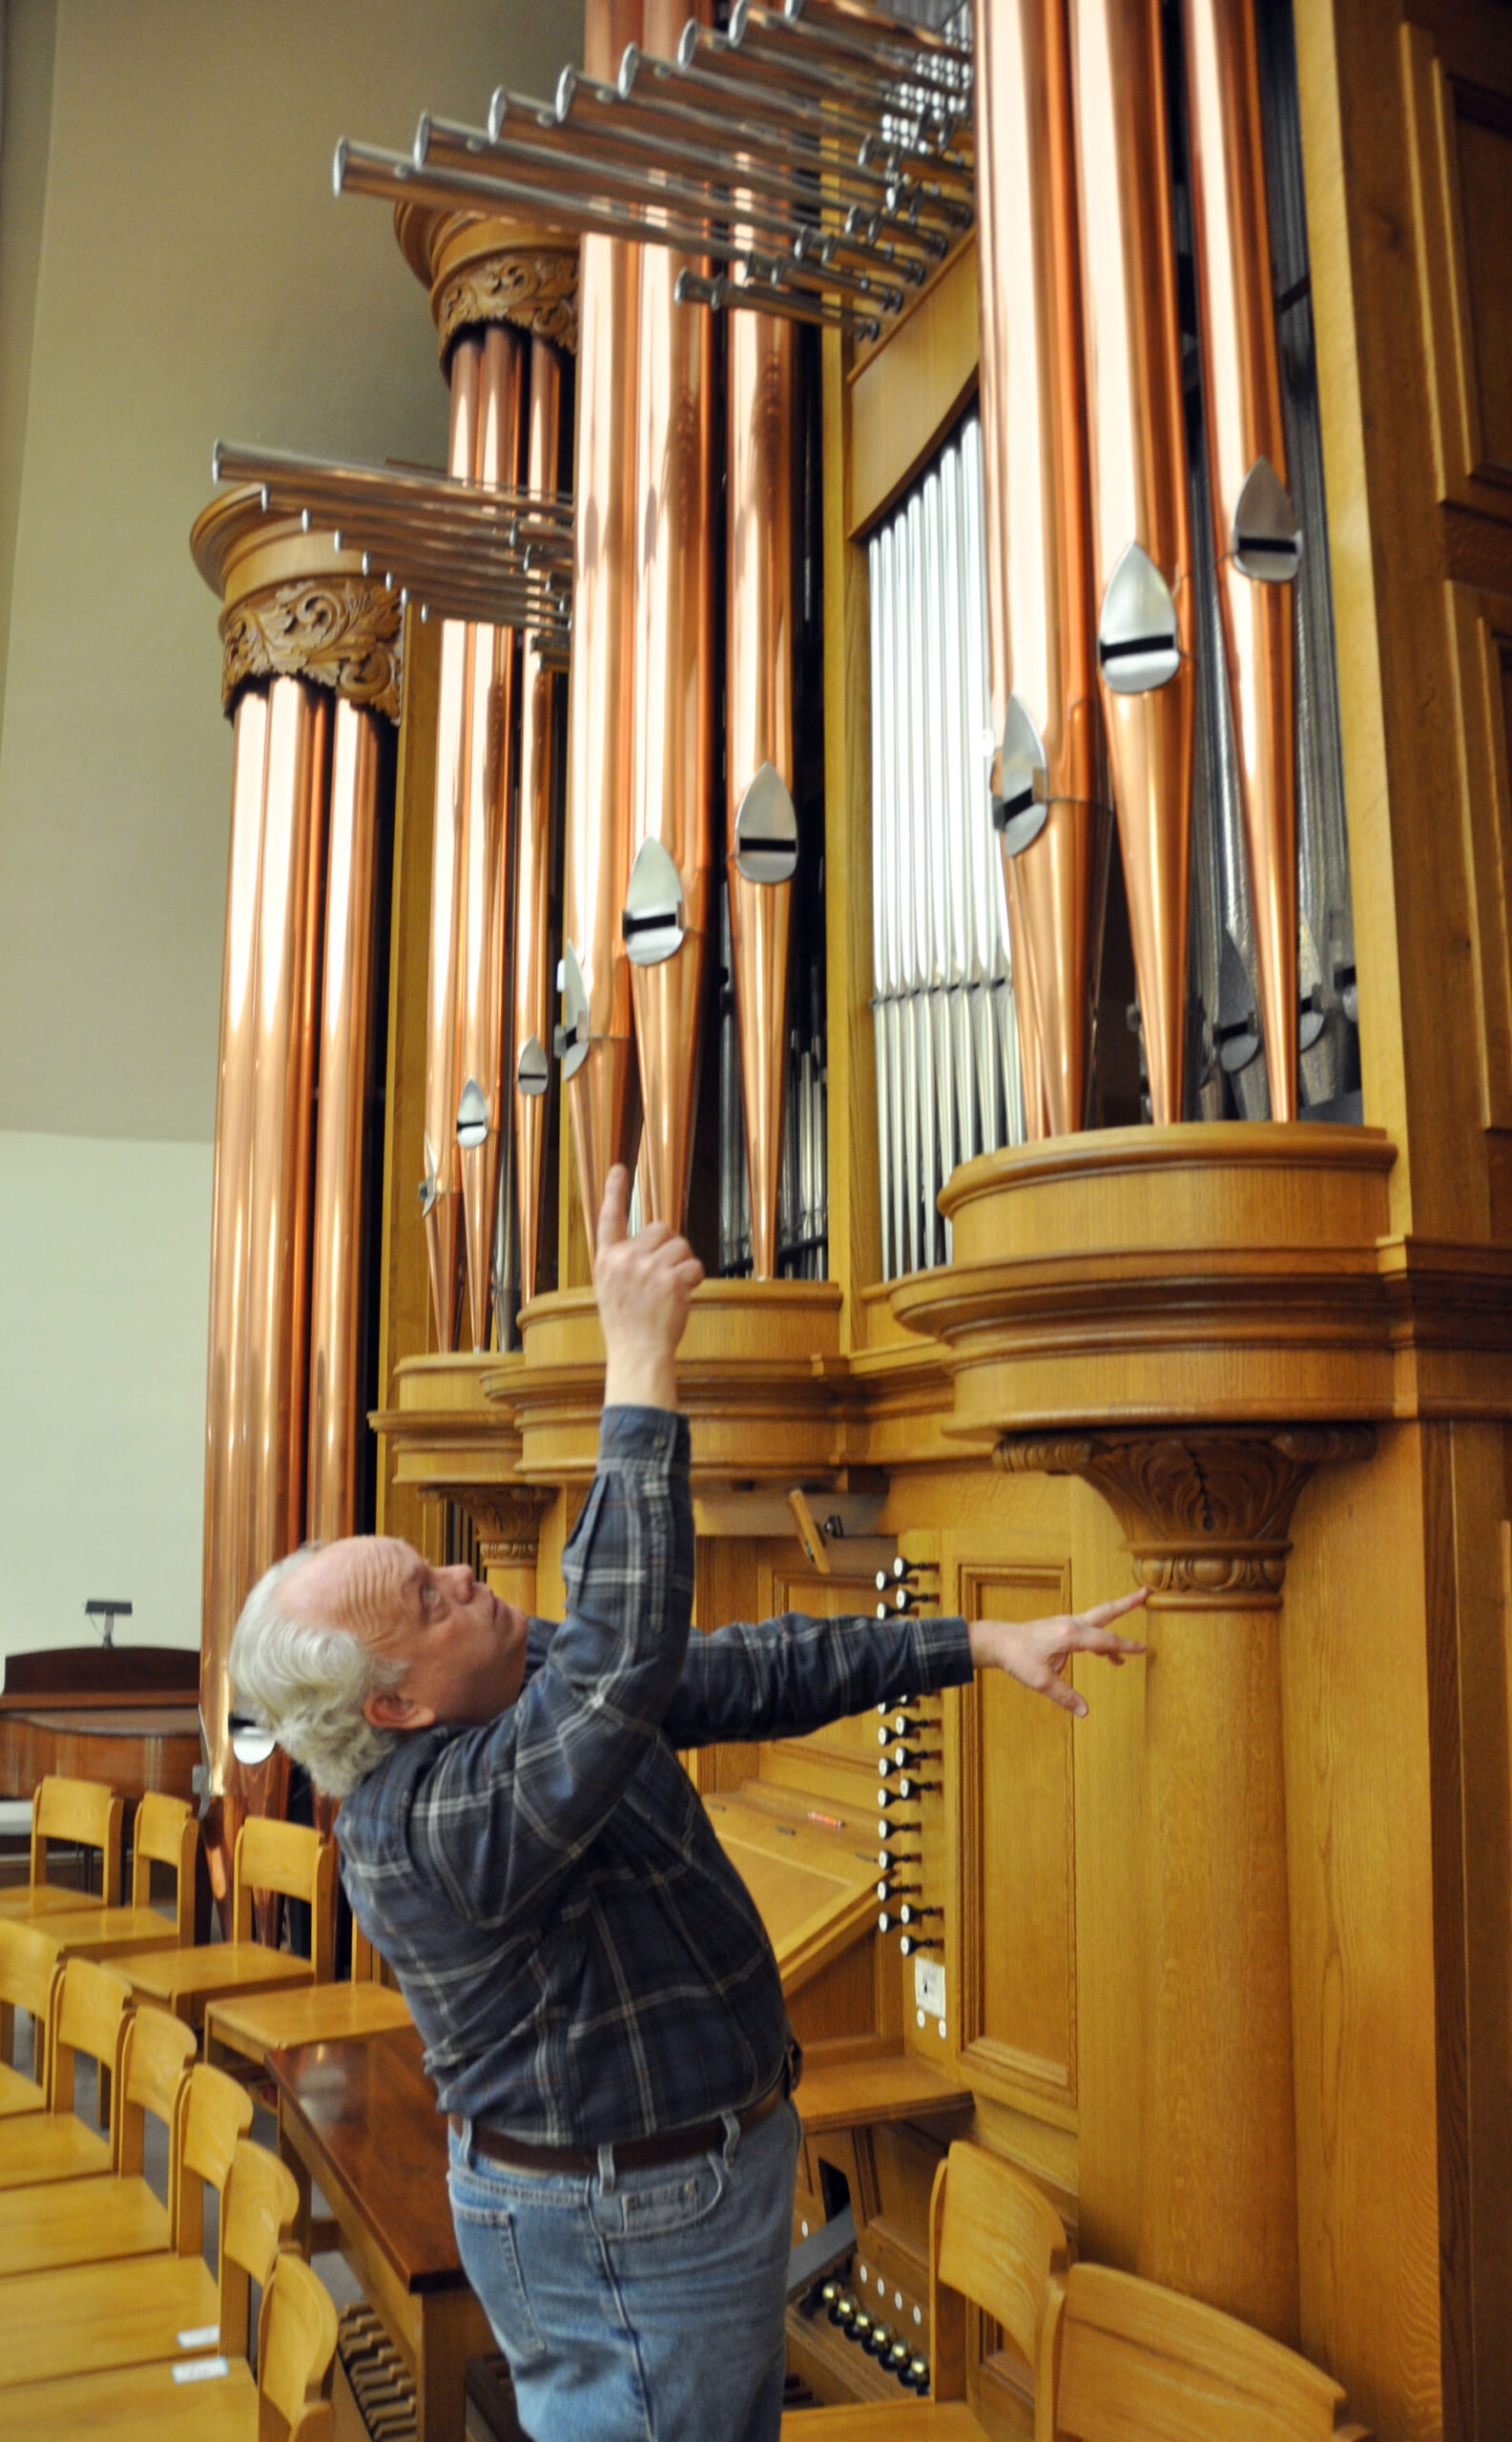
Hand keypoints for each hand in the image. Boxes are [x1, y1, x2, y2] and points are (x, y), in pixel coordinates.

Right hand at [595, 1165, 703, 1411]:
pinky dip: (694, 1280)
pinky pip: (694, 1266)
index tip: (619, 1169)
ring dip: (683, 1266)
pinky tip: (681, 1297)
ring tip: (669, 1291)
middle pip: (661, 1229)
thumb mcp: (612, 1289)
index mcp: (606, 1260)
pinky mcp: (671, 1281)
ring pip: (681, 1246)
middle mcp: (625, 1259)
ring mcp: (648, 1269)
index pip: (610, 1219)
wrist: (637, 1354)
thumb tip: (654, 1240)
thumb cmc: (628, 1324)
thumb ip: (625, 1262)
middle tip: (663, 1277)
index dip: (615, 1192)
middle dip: (669, 1248)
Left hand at [967, 1589, 1146, 1717]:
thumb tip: (1085, 1711)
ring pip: (1097, 1621)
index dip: (1125, 1646)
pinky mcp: (1061, 1628)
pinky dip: (1099, 1641)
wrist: (999, 1642)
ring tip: (1130, 1651)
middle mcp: (1071, 1624)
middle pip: (1105, 1612)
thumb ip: (1065, 1695)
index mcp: (1069, 1634)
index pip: (1104, 1641)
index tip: (1144, 1649)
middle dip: (1126, 1604)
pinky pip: (1087, 1631)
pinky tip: (1104, 1656)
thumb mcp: (1041, 1681)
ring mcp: (1066, 1624)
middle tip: (1144, 1592)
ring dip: (1115, 1628)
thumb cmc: (1018, 1658)